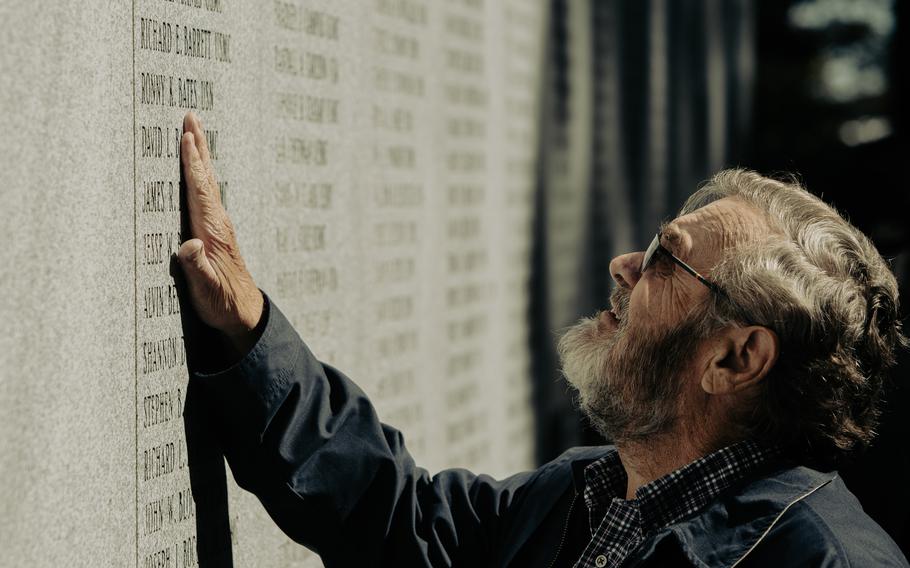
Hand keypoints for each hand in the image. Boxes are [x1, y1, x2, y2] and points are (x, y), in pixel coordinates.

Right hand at [177, 112, 263, 352]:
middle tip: (191, 117)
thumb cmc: (222, 303)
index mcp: (213, 232)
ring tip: (194, 132)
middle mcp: (219, 223)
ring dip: (201, 156)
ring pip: (208, 183)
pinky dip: (201, 174)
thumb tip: (188, 246)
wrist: (244, 313)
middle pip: (207, 178)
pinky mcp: (217, 232)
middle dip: (199, 147)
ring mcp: (219, 225)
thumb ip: (196, 268)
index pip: (200, 191)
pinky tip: (199, 169)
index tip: (187, 137)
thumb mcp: (206, 290)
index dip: (192, 164)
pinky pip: (206, 194)